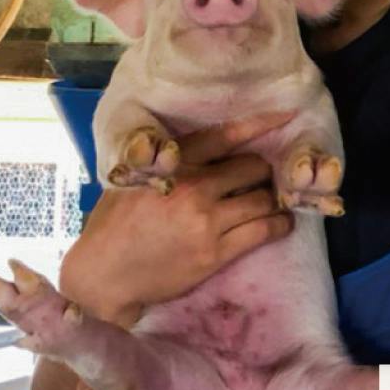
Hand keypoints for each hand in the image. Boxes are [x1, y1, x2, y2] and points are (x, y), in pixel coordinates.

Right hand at [60, 112, 296, 325]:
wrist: (104, 274)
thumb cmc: (115, 224)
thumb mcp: (135, 180)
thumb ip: (170, 165)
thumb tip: (211, 155)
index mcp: (173, 164)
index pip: (225, 135)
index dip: (259, 124)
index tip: (284, 116)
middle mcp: (193, 186)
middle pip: (253, 167)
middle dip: (262, 173)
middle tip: (261, 181)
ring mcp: (206, 220)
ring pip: (263, 199)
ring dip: (273, 200)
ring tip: (274, 203)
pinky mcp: (216, 252)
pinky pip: (263, 230)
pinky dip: (280, 224)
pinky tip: (282, 223)